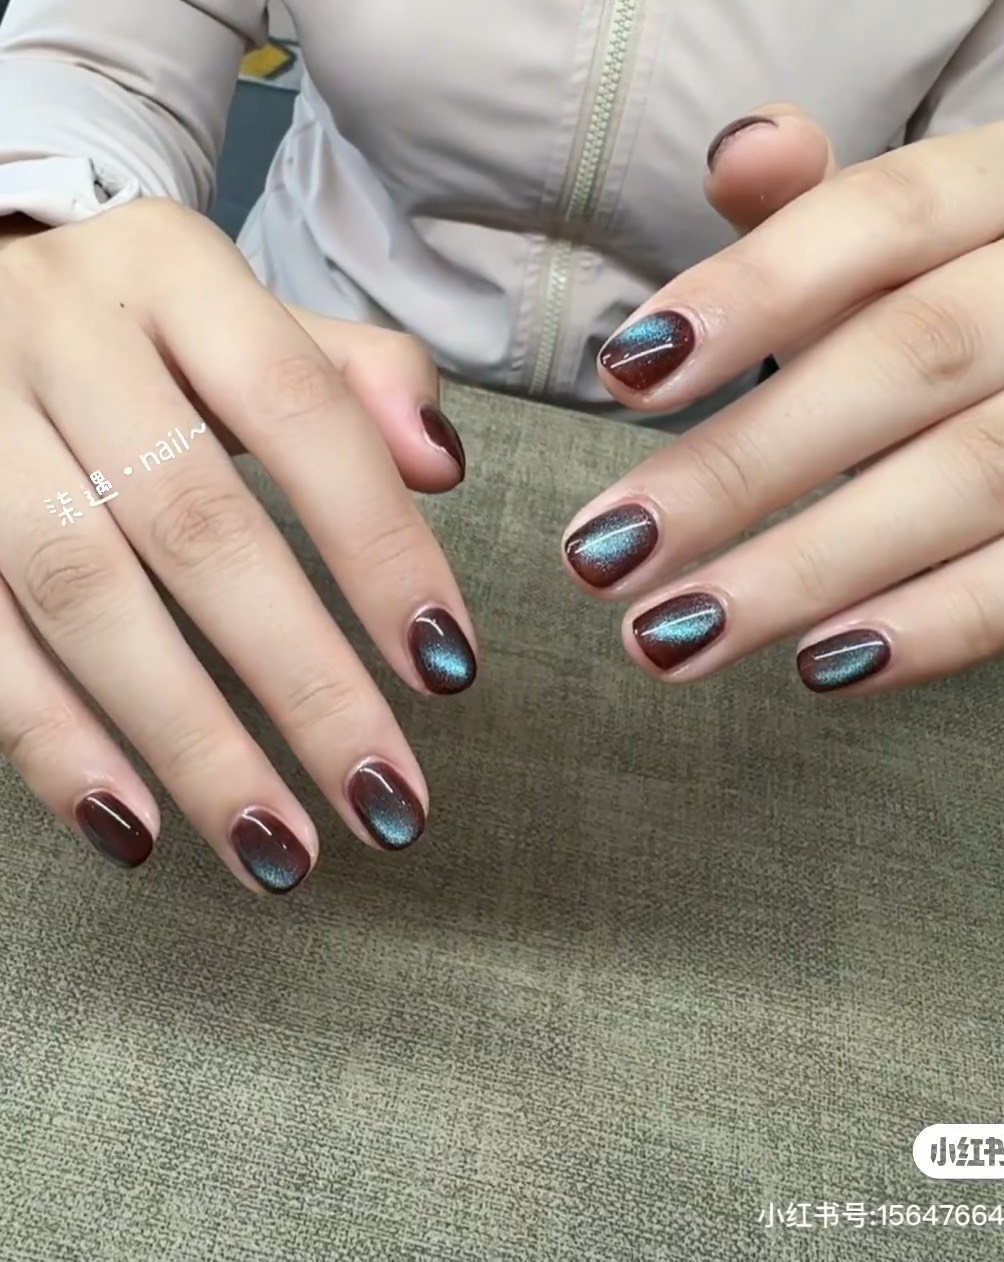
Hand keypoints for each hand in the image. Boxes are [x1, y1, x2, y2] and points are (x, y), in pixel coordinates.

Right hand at [0, 199, 475, 891]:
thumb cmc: (137, 324)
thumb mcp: (243, 311)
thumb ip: (357, 376)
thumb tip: (444, 466)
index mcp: (175, 278)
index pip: (302, 413)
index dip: (379, 546)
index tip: (447, 668)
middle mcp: (62, 338)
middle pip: (198, 528)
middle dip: (303, 683)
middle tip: (385, 802)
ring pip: (84, 597)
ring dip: (188, 742)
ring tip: (278, 853)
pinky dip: (54, 746)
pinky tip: (136, 830)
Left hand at [564, 107, 1003, 694]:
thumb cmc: (984, 288)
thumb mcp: (912, 235)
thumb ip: (816, 211)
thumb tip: (742, 150)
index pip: (880, 216)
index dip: (751, 291)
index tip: (626, 374)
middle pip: (913, 358)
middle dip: (743, 466)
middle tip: (605, 554)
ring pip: (978, 476)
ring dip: (809, 569)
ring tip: (674, 636)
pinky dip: (940, 625)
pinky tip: (821, 668)